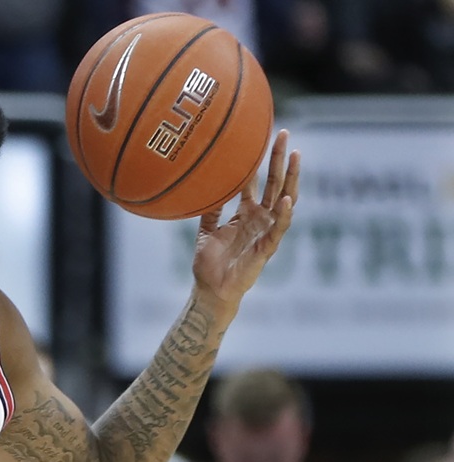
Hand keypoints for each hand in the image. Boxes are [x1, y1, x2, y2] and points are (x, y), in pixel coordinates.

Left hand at [191, 129, 300, 311]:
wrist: (210, 290)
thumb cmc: (209, 263)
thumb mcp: (206, 229)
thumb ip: (210, 209)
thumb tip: (204, 185)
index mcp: (246, 213)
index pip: (258, 181)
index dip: (262, 161)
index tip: (264, 137)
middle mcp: (260, 219)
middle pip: (275, 183)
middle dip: (280, 159)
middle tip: (285, 134)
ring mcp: (266, 232)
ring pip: (284, 200)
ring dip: (291, 179)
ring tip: (296, 156)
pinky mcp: (267, 248)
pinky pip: (279, 229)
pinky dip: (284, 214)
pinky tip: (288, 200)